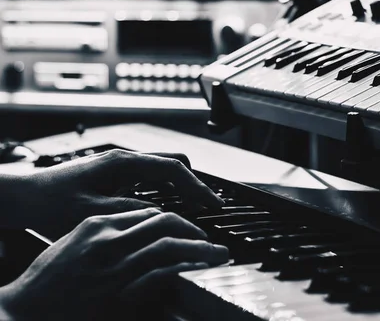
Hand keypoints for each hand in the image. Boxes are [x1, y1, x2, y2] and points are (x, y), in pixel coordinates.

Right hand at [0, 208, 228, 320]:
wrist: (25, 307)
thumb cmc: (49, 277)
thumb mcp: (76, 241)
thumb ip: (109, 232)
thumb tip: (138, 231)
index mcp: (99, 223)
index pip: (148, 211)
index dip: (175, 218)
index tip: (187, 227)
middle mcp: (109, 239)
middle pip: (165, 221)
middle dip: (193, 228)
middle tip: (208, 239)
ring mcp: (114, 264)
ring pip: (168, 244)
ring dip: (199, 247)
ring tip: (215, 253)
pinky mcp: (117, 290)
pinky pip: (159, 272)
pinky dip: (183, 268)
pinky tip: (197, 269)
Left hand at [16, 149, 223, 239]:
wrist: (25, 195)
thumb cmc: (50, 202)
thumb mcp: (92, 212)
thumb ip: (130, 211)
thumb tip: (163, 215)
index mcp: (122, 163)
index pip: (172, 168)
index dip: (197, 187)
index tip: (212, 203)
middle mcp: (124, 158)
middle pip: (173, 162)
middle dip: (193, 183)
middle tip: (206, 206)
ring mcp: (120, 164)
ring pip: (163, 168)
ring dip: (180, 186)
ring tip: (192, 207)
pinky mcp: (116, 173)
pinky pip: (151, 176)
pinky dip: (166, 188)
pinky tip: (167, 205)